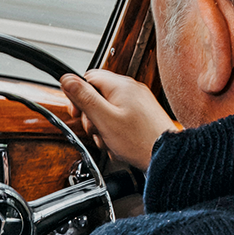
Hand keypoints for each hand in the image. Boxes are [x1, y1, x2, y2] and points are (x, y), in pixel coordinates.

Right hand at [60, 69, 178, 171]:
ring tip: (109, 139)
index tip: (77, 112)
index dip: (78, 96)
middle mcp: (131, 90)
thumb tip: (67, 79)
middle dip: (91, 116)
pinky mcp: (143, 115)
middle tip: (96, 129)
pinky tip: (118, 143)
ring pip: (108, 109)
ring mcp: (139, 102)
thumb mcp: (104, 119)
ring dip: (103, 126)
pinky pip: (120, 118)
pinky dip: (115, 131)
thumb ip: (84, 98)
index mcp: (121, 86)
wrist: (166, 155)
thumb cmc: (139, 140)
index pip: (88, 78)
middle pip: (98, 95)